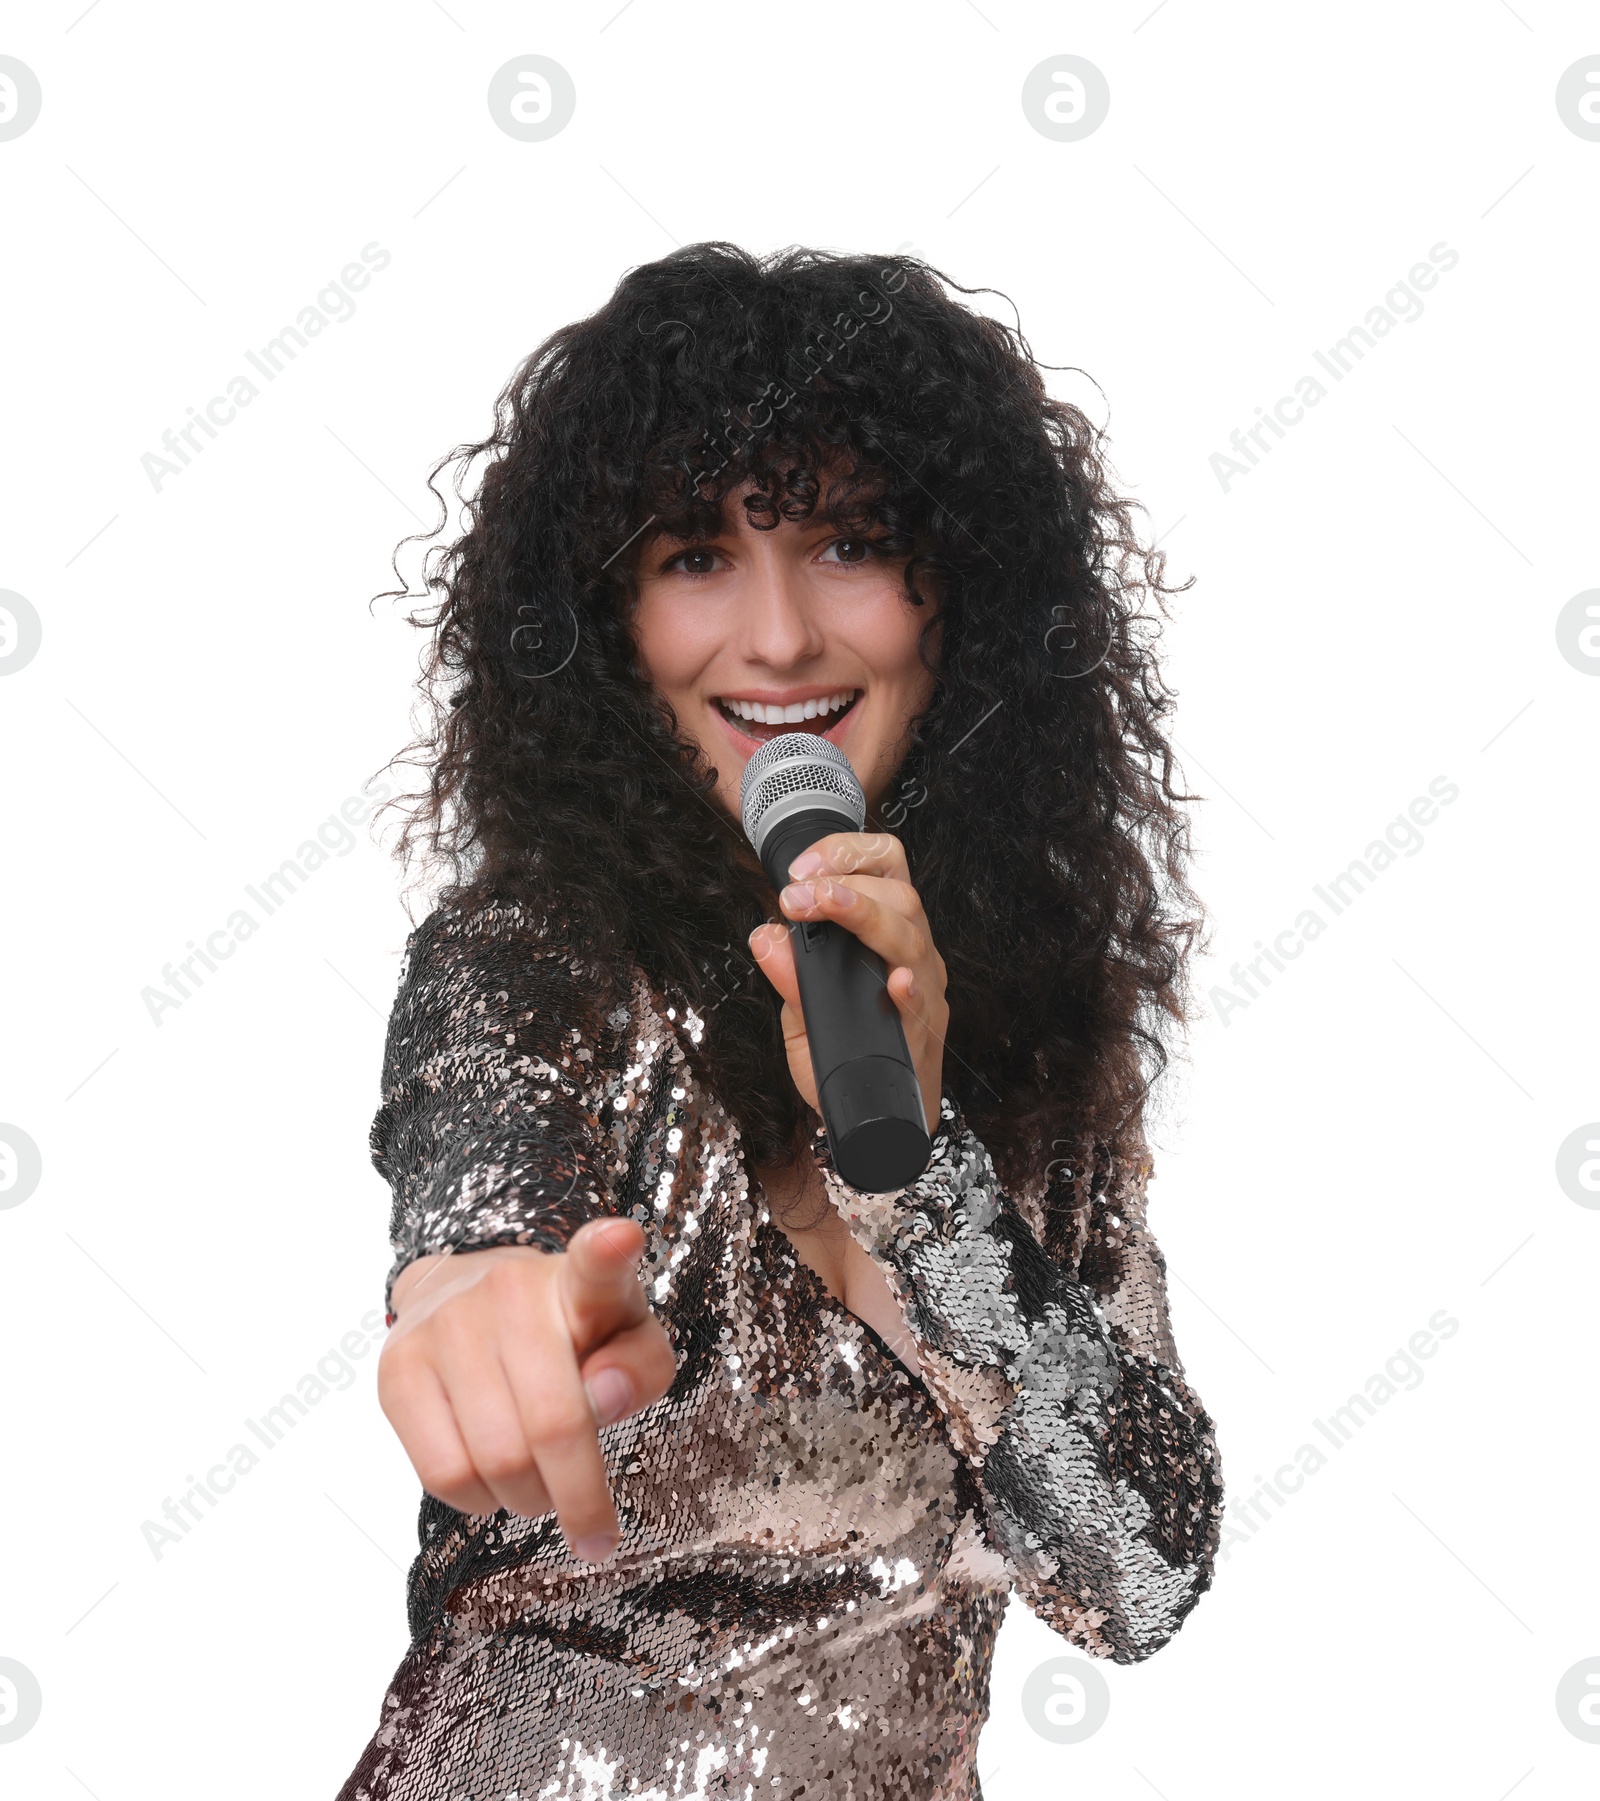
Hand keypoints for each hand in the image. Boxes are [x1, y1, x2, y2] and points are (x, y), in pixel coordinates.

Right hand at [376, 1217, 676, 1562]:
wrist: (470, 1298)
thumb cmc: (571, 1334)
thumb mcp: (628, 1342)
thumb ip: (641, 1368)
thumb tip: (603, 1396)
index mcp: (580, 1280)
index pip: (594, 1262)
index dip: (608, 1251)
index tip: (620, 1240)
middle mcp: (507, 1290)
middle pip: (552, 1423)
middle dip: (580, 1498)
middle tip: (593, 1527)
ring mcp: (445, 1324)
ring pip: (496, 1460)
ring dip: (529, 1499)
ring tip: (539, 1488)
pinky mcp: (397, 1366)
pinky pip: (443, 1473)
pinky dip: (478, 1501)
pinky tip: (494, 1482)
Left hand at [748, 829, 948, 1135]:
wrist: (883, 1116)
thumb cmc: (850, 1057)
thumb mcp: (805, 1015)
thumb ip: (788, 977)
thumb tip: (765, 937)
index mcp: (887, 936)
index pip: (883, 868)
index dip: (846, 854)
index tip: (800, 869)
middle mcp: (912, 955)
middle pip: (900, 895)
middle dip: (846, 882)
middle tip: (796, 895)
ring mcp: (924, 991)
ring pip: (912, 934)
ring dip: (865, 914)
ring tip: (826, 907)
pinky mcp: (925, 1032)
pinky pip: (923, 1003)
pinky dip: (910, 988)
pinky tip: (895, 982)